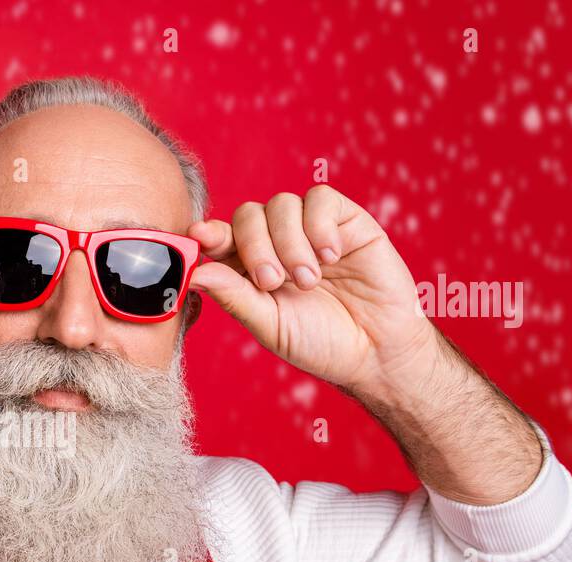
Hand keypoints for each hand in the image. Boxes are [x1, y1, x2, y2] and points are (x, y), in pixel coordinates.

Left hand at [186, 185, 437, 398]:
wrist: (378, 351)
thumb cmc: (321, 344)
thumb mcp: (270, 325)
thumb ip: (234, 296)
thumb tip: (194, 273)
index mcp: (251, 269)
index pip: (223, 238)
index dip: (210, 234)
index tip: (200, 236)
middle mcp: (278, 244)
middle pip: (249, 215)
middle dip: (255, 246)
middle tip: (273, 282)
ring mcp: (311, 230)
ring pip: (282, 205)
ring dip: (290, 244)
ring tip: (309, 281)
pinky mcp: (346, 221)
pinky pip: (320, 199)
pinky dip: (319, 226)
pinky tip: (331, 257)